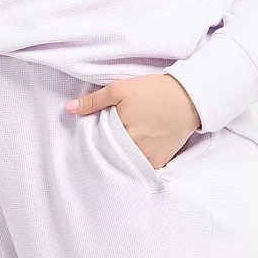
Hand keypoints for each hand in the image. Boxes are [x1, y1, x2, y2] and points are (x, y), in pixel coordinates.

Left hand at [64, 73, 200, 168]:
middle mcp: (132, 148)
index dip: (94, 137)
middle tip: (108, 139)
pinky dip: (136, 162)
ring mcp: (146, 158)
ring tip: (121, 146)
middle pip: (110, 154)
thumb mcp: (120, 89)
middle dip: (106, 149)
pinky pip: (142, 168)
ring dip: (120, 157)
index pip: (97, 142)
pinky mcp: (159, 163)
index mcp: (119, 130)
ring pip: (124, 163)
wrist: (188, 98)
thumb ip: (93, 101)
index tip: (94, 133)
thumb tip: (69, 109)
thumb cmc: (154, 91)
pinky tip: (135, 152)